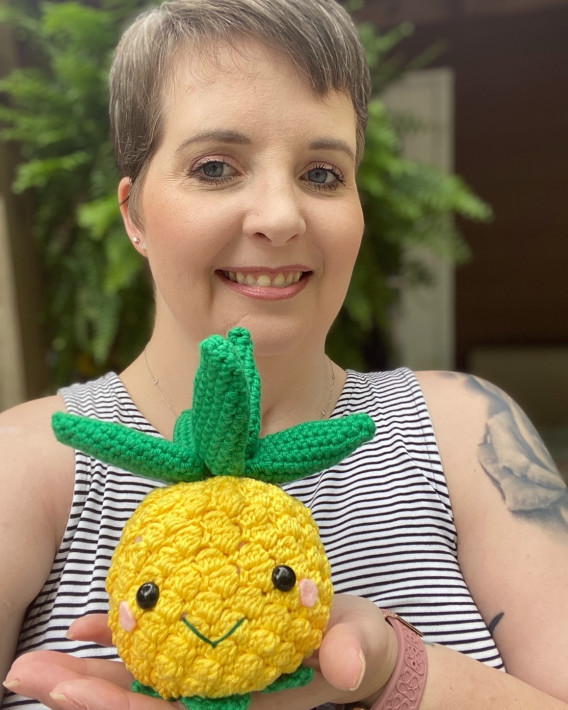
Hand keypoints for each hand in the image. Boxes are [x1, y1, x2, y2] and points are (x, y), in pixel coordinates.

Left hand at [4, 595, 396, 709]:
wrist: (351, 641)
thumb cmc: (354, 646)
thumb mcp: (358, 648)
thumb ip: (349, 655)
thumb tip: (340, 668)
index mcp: (242, 709)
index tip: (72, 692)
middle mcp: (215, 699)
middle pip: (140, 707)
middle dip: (82, 696)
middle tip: (27, 675)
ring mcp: (207, 677)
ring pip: (138, 682)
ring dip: (86, 673)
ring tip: (36, 658)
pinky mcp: (205, 648)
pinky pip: (156, 650)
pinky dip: (121, 637)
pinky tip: (88, 624)